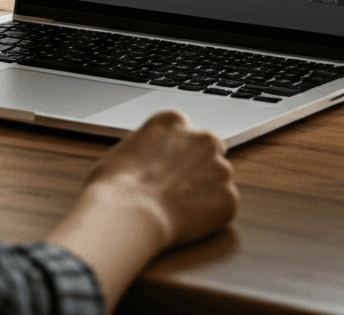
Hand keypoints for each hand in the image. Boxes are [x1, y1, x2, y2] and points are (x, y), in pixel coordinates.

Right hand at [85, 109, 238, 248]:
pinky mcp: (229, 198)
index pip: (186, 132)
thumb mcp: (125, 151)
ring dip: (206, 192)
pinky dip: (211, 216)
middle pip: (210, 151)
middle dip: (199, 168)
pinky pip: (224, 206)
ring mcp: (220, 169)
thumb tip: (147, 162)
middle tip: (178, 190)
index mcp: (175, 121)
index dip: (178, 152)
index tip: (169, 168)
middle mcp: (203, 138)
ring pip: (219, 180)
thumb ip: (147, 149)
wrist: (127, 214)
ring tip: (178, 209)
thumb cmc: (114, 185)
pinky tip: (186, 222)